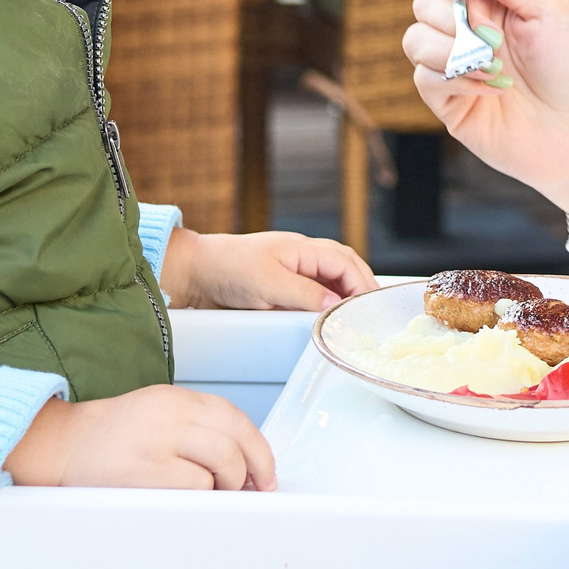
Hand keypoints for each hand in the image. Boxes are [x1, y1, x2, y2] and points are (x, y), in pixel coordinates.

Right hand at [3, 385, 276, 489]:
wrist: (62, 445)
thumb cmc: (110, 436)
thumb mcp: (158, 413)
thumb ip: (196, 425)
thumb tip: (240, 457)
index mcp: (176, 399)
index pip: (234, 416)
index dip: (257, 446)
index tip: (264, 469)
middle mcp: (170, 413)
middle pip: (236, 436)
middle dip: (253, 467)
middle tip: (252, 487)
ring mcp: (158, 440)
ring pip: (222, 459)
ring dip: (231, 482)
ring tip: (220, 494)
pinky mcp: (145, 470)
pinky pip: (195, 482)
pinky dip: (204, 494)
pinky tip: (195, 498)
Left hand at [161, 228, 374, 310]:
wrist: (195, 273)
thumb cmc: (228, 268)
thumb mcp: (268, 283)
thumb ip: (304, 293)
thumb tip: (335, 304)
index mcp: (303, 248)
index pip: (345, 262)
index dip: (361, 284)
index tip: (370, 308)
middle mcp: (303, 258)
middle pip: (344, 267)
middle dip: (361, 287)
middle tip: (372, 314)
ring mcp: (294, 272)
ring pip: (331, 280)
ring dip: (345, 295)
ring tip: (356, 318)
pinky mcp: (283, 289)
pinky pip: (314, 293)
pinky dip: (327, 304)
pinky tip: (329, 319)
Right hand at [400, 0, 568, 216]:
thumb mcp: (548, 7)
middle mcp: (465, 26)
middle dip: (452, 14)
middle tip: (494, 35)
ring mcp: (454, 65)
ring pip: (415, 39)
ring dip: (455, 50)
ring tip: (497, 67)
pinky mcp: (448, 102)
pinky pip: (424, 78)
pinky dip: (457, 79)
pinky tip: (492, 90)